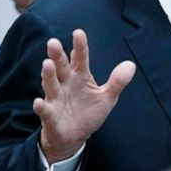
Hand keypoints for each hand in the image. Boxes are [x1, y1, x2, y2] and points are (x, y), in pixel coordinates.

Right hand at [33, 29, 135, 162]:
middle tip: (53, 42)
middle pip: (61, 67)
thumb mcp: (107, 98)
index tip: (78, 32)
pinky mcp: (50, 116)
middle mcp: (66, 84)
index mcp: (80, 76)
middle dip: (57, 56)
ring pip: (51, 84)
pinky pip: (44, 110)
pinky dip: (41, 107)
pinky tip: (39, 102)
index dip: (80, 46)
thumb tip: (131, 65)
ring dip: (48, 75)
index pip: (80, 58)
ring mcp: (56, 99)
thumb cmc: (88, 113)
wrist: (75, 137)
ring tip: (47, 64)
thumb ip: (117, 82)